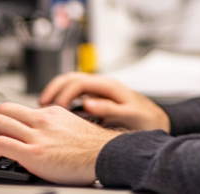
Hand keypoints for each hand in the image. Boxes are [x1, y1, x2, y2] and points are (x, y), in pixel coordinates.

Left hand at [0, 102, 119, 184]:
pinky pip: (0, 145)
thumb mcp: (70, 129)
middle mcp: (42, 120)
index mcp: (50, 113)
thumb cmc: (93, 149)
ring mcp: (38, 135)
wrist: (106, 155)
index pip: (14, 108)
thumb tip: (37, 139)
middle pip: (1, 111)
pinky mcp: (34, 152)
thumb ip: (52, 129)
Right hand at [40, 72, 170, 131]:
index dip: (64, 93)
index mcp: (108, 86)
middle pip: (71, 78)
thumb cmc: (146, 119)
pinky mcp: (97, 99)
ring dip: (57, 93)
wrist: (157, 121)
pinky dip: (63, 99)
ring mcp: (99, 91)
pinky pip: (75, 94)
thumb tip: (87, 104)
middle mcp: (102, 85)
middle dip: (54, 89)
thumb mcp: (130, 114)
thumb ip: (109, 109)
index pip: (79, 81)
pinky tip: (56, 113)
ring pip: (71, 84)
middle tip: (42, 106)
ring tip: (44, 108)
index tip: (55, 108)